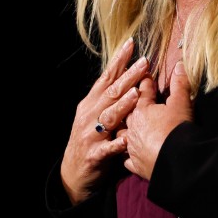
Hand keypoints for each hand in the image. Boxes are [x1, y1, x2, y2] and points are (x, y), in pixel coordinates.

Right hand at [60, 38, 151, 204]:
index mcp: (91, 104)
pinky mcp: (94, 155)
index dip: (118, 61)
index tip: (131, 44)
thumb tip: (131, 78)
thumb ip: (110, 100)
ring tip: (136, 95)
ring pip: (108, 117)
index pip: (106, 77)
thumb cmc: (90, 140)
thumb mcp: (96, 116)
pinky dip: (118, 144)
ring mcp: (90, 135)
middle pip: (110, 93)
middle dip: (127, 78)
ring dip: (122, 106)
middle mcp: (89, 115)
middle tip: (144, 63)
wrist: (73, 173)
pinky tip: (129, 139)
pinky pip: (108, 148)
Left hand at [123, 60, 193, 179]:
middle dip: (126, 105)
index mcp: (141, 110)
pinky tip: (126, 154)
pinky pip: (126, 159)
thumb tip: (179, 65)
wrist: (175, 161)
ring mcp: (131, 146)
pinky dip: (126, 156)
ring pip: (121, 135)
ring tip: (122, 127)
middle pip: (125, 112)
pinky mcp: (134, 163)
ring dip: (121, 130)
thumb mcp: (181, 104)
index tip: (142, 75)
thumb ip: (180, 84)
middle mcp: (131, 126)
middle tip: (127, 100)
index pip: (142, 92)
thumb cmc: (177, 130)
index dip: (144, 83)